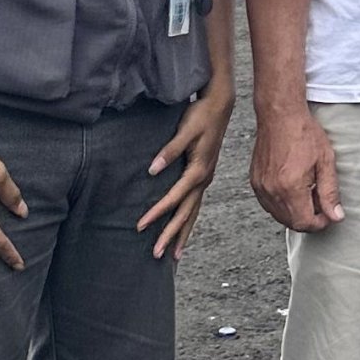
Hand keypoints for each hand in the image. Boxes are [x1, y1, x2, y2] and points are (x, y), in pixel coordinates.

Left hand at [136, 86, 234, 260]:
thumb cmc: (201, 115)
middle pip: (187, 214)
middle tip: (157, 255)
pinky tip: (183, 225)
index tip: (139, 226)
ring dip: (183, 233)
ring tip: (174, 253)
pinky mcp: (204, 174)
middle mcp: (204, 179)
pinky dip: (189, 219)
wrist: (220, 104)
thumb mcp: (185, 130)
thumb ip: (170, 151)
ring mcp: (206, 178)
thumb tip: (152, 170)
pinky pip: (196, 203)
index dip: (157, 213)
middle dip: (172, 236)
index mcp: (199, 170)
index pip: (174, 199)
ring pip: (194, 212)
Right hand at [250, 106, 343, 231]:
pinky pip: (269, 204)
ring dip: (295, 212)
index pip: (304, 223)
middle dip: (308, 218)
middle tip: (320, 201)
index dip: (319, 223)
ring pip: (279, 215)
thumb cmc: (304, 133)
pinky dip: (282, 203)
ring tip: (308, 191)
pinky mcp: (255, 182)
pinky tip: (294, 188)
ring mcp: (260, 187)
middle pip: (290, 222)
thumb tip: (336, 216)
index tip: (328, 215)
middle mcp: (272, 191)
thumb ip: (330, 192)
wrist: (280, 115)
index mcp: (290, 188)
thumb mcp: (325, 161)